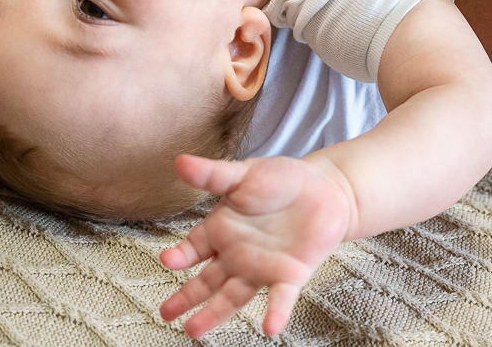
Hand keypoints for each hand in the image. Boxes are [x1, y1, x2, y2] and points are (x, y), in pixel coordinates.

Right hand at [159, 154, 352, 337]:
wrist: (325, 189)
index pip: (194, 247)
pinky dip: (275, 312)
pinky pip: (280, 296)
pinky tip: (270, 328)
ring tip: (193, 331)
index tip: (168, 260)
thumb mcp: (244, 173)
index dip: (180, 254)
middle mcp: (237, 254)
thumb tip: (180, 162)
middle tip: (166, 313)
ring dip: (214, 313)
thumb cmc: (281, 179)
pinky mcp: (290, 274)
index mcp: (222, 229)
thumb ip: (213, 174)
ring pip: (232, 296)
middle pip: (206, 280)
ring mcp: (262, 267)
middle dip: (186, 297)